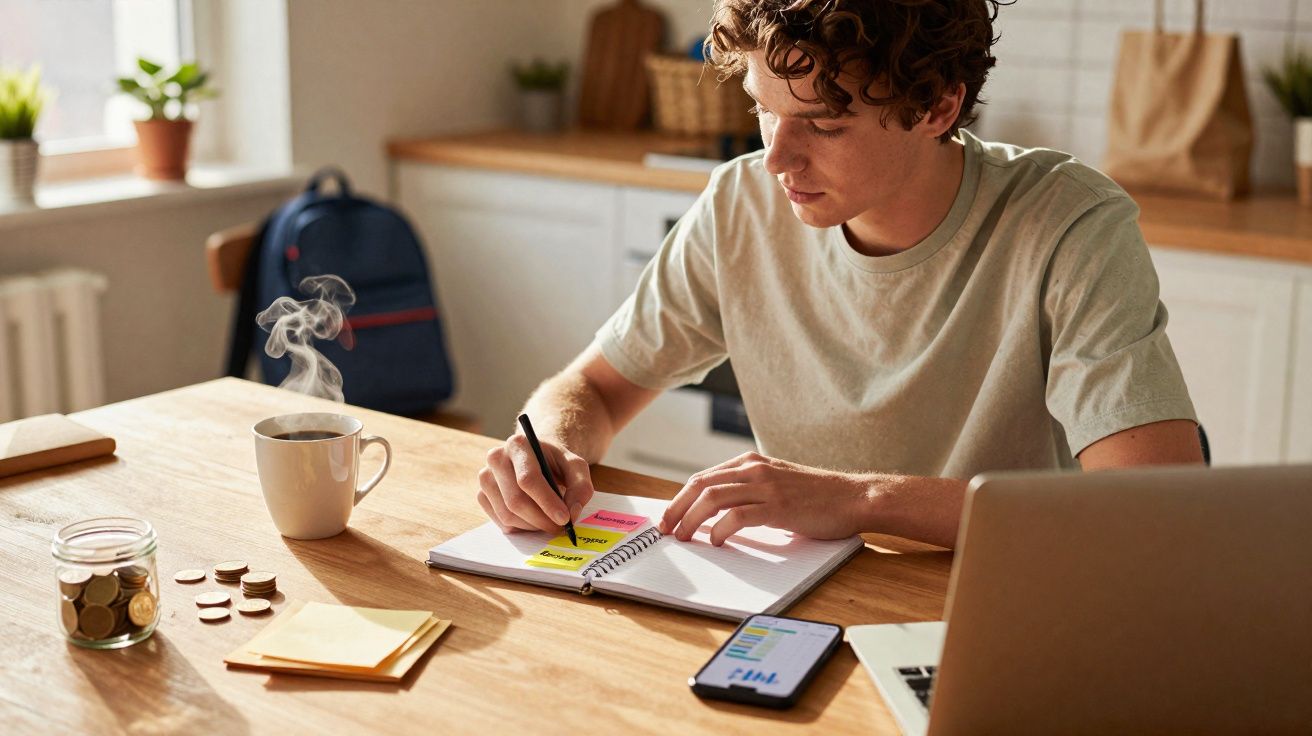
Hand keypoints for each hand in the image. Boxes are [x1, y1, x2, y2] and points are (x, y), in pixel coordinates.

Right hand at [477, 433, 594, 533]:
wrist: (536, 458)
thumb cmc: (555, 462)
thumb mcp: (576, 467)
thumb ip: (580, 487)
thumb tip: (572, 512)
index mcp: (518, 444)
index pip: (528, 479)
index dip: (547, 502)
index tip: (564, 518)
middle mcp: (496, 458)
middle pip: (516, 500)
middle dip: (541, 519)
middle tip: (560, 528)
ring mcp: (485, 477)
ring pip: (507, 515)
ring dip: (532, 525)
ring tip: (549, 521)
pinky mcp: (482, 495)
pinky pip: (500, 521)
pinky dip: (521, 527)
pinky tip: (534, 518)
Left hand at [657, 452, 870, 544]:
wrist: (853, 497)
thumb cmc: (818, 496)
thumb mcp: (777, 483)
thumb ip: (750, 490)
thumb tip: (718, 512)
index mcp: (751, 462)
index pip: (704, 478)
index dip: (681, 498)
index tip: (669, 517)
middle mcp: (754, 469)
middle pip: (700, 485)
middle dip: (677, 508)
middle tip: (666, 529)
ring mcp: (765, 486)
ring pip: (712, 498)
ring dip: (691, 519)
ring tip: (684, 537)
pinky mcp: (777, 506)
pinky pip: (736, 516)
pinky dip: (719, 529)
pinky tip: (716, 541)